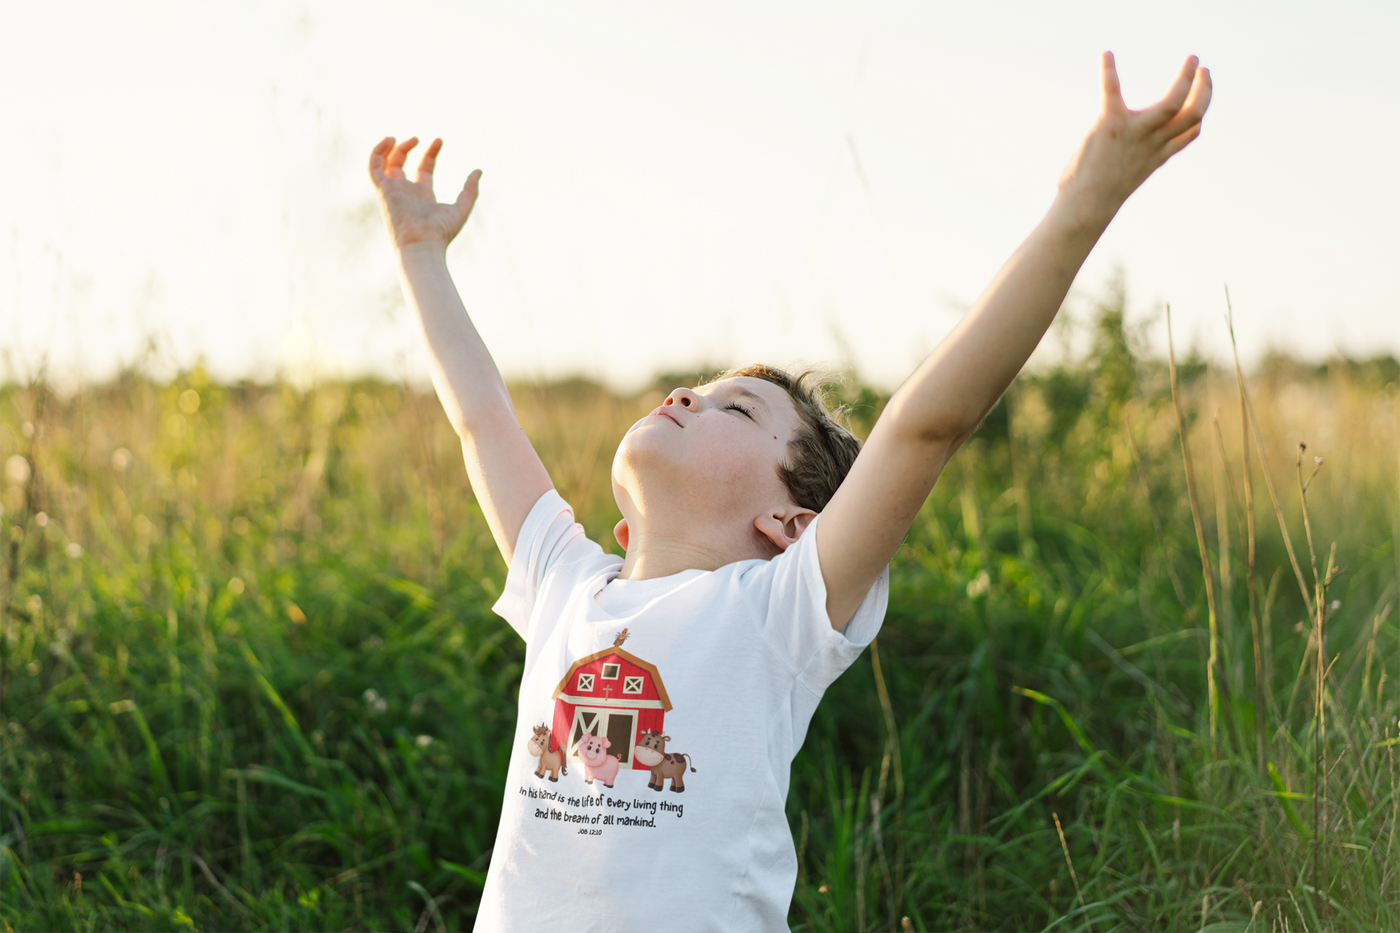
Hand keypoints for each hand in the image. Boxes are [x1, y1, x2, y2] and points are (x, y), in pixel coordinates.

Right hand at [369, 137, 480, 250]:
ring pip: (385, 164)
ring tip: (396, 137)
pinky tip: (388, 140)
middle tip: (418, 138)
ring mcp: (393, 190)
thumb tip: (479, 171)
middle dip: (407, 148)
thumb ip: (470, 189)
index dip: (431, 153)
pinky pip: (373, 166)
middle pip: (402, 164)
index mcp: (423, 196)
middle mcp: (406, 192)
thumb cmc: (441, 232)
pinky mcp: (383, 189)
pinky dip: (377, 151)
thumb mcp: (461, 207)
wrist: (422, 244)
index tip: (439, 140)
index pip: (424, 169)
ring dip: (390, 148)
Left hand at [1058, 53, 1211, 218]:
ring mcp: (1135, 134)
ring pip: (1173, 103)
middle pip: (1193, 114)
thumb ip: (1128, 165)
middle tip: (1203, 69)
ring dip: (1186, 79)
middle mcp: (1152, 144)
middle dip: (1204, 90)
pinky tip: (1107, 55)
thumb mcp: (1122, 181)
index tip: (1200, 99)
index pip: (1190, 133)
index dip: (1199, 113)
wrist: (1085, 210)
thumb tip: (1120, 165)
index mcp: (1155, 157)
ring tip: (1192, 60)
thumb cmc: (1095, 201)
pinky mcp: (1111, 125)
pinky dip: (1109, 72)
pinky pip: (1113, 91)